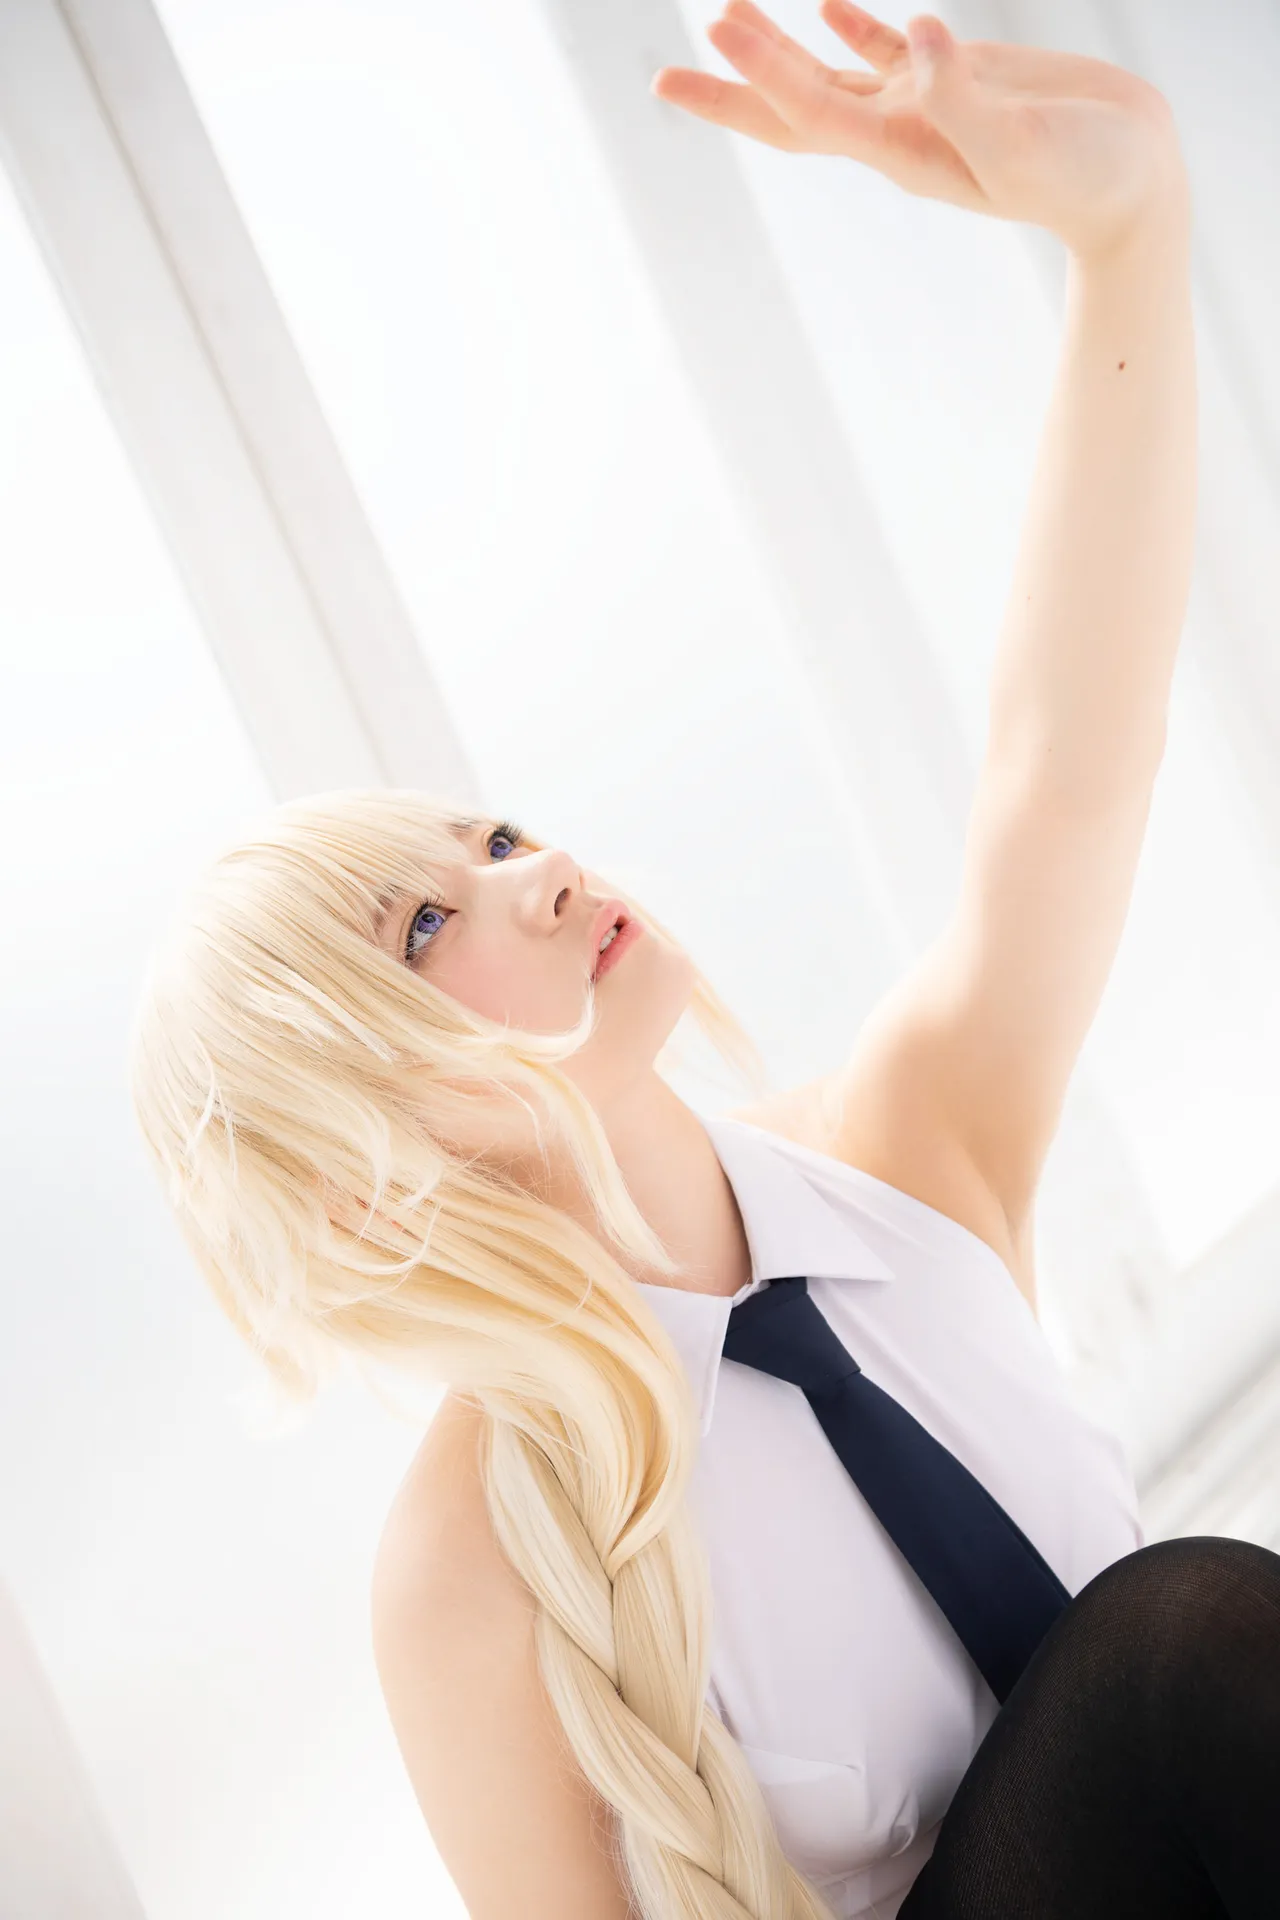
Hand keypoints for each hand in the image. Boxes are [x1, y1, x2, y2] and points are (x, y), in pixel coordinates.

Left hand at [652, 2, 1187, 260]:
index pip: (813, 111)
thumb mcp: (1026, 140)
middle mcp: (898, 133)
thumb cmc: (1088, 176)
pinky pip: (885, 53)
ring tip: (728, 12)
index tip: (718, 27)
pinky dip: (849, 30)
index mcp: (905, 150)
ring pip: (827, 78)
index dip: (761, 71)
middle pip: (792, 111)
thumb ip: (966, 95)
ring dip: (776, 51)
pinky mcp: (955, 81)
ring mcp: (923, 108)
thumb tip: (917, 39)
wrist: (1135, 185)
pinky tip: (825, 6)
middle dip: (732, 89)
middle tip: (665, 74)